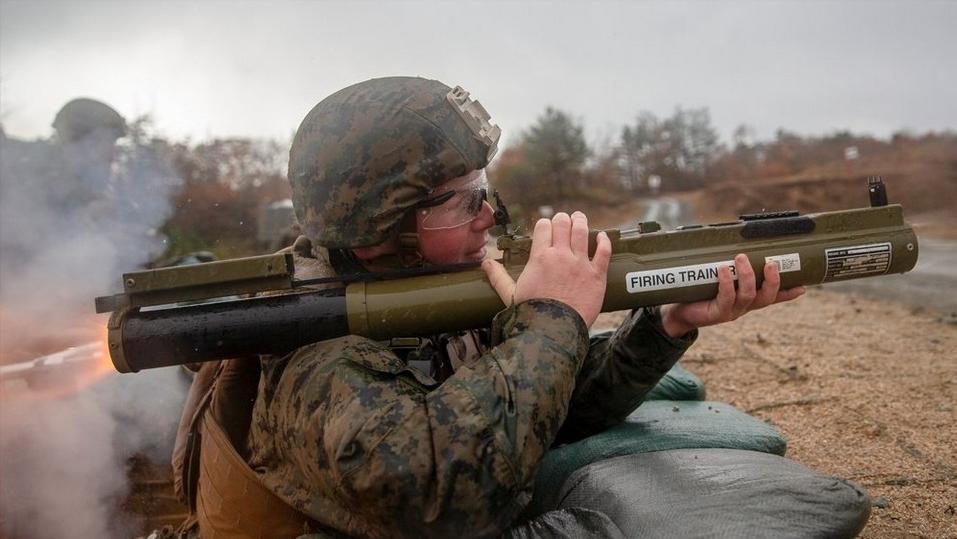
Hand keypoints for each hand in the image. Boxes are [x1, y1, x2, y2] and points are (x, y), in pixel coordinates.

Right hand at [482, 211, 611, 327]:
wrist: (553, 331)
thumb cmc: (531, 314)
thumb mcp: (510, 294)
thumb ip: (498, 276)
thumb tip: (485, 263)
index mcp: (540, 257)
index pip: (544, 227)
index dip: (545, 225)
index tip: (546, 228)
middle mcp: (561, 255)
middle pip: (564, 224)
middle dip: (563, 219)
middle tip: (564, 220)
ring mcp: (580, 264)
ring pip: (583, 231)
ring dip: (581, 221)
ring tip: (580, 219)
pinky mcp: (597, 275)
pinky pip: (604, 251)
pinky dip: (605, 240)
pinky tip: (603, 236)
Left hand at [659, 253, 805, 336]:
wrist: (677, 310)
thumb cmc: (699, 289)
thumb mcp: (716, 276)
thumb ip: (728, 262)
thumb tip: (732, 233)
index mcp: (748, 299)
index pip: (773, 297)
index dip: (788, 293)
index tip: (804, 286)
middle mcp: (743, 306)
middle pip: (766, 297)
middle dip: (772, 280)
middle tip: (772, 263)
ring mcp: (731, 311)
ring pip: (748, 295)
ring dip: (747, 275)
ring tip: (741, 258)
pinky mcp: (716, 313)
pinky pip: (726, 297)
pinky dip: (726, 282)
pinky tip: (722, 269)